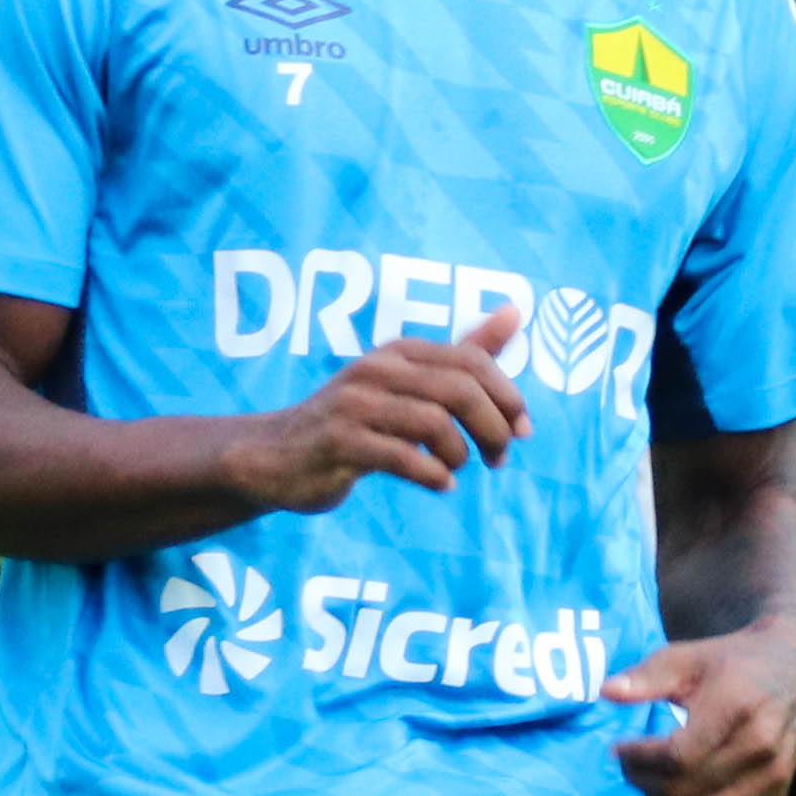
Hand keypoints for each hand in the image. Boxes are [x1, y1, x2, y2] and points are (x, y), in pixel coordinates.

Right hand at [225, 307, 531, 513]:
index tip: (522, 430)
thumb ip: (462, 352)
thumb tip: (515, 311)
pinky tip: (440, 485)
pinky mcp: (337, 442)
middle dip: (493, 428)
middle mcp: (376, 370)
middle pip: (460, 391)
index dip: (509, 397)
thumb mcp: (408, 381)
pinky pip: (402, 458)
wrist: (274, 456)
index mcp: (399, 352)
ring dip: (460, 455)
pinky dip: (433, 475)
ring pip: (434, 423)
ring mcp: (353, 404)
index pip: (474, 362)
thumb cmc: (354, 421)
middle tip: (499, 458)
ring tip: (458, 470)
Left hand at [606, 615, 795, 795]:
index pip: (677, 758)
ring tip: (651, 780)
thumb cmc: (732, 663)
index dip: (637, 759)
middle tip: (630, 763)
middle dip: (643, 782)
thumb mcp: (685, 656)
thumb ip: (645, 677)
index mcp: (738, 710)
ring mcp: (774, 779)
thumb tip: (606, 692)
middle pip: (683, 793)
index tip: (618, 747)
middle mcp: (762, 750)